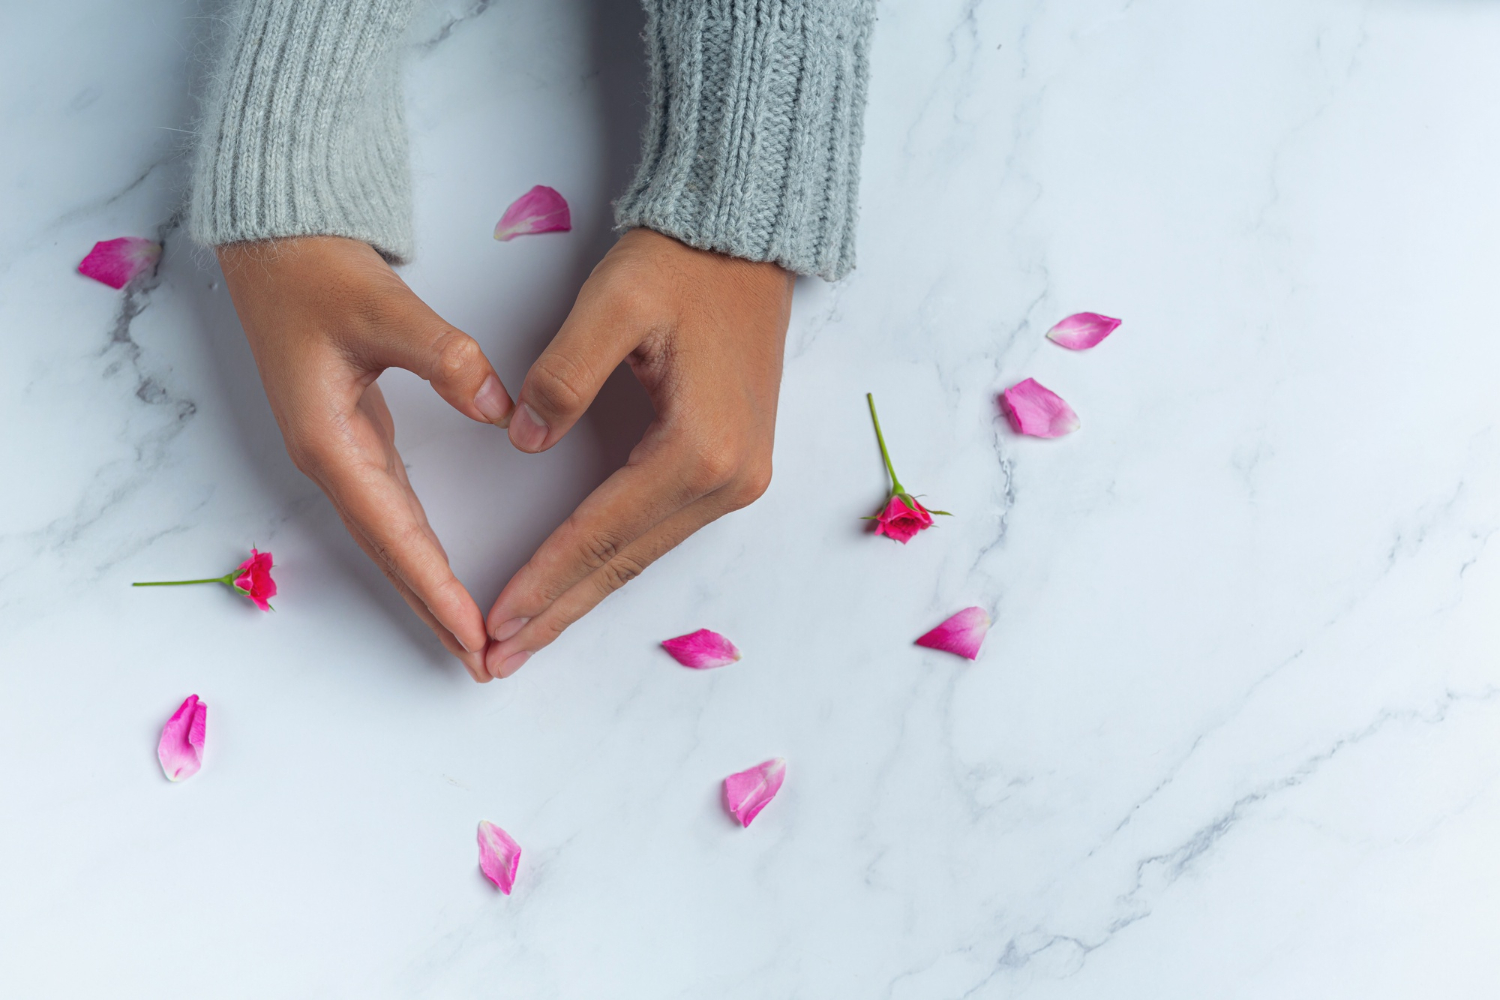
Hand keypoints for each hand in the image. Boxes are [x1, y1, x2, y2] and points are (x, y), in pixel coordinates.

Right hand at [219, 236, 513, 680]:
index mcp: (330, 442)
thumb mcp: (383, 306)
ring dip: (428, 590)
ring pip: (391, 540)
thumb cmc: (317, 272)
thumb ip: (444, 355)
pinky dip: (420, 551)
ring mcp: (341, 454)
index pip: (394, 533)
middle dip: (434, 612)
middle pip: (390, 556)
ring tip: (471, 639)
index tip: (473, 634)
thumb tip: (499, 408)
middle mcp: (332, 461)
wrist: (275, 245)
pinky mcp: (354, 440)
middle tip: (482, 665)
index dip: (435, 588)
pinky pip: (393, 513)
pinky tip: (442, 577)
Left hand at [483, 228, 792, 678]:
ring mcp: (739, 478)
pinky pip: (661, 531)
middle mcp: (729, 479)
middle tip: (497, 660)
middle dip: (558, 612)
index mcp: (699, 447)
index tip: (493, 621)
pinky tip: (580, 584)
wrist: (746, 241)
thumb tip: (525, 441)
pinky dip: (614, 562)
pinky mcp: (735, 468)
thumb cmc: (680, 264)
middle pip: (625, 563)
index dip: (543, 579)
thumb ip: (564, 376)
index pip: (602, 532)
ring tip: (528, 636)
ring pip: (644, 555)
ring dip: (584, 596)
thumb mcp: (612, 303)